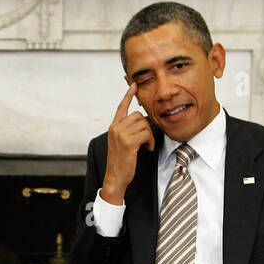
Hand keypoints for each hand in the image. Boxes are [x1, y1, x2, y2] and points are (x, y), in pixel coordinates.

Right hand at [101, 84, 155, 204]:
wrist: (115, 178)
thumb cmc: (121, 163)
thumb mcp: (122, 144)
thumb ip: (127, 131)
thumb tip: (141, 123)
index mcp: (113, 127)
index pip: (121, 107)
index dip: (128, 96)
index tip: (133, 85)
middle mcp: (115, 128)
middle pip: (138, 115)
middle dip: (146, 127)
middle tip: (147, 140)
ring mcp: (120, 134)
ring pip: (143, 124)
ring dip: (149, 135)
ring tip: (147, 145)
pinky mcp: (128, 142)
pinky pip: (146, 133)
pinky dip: (150, 141)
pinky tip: (147, 149)